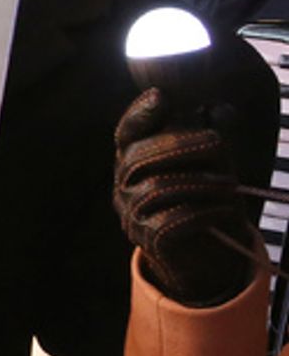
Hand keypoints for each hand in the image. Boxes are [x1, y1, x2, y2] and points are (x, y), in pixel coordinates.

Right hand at [114, 88, 255, 305]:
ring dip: (200, 182)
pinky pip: (171, 221)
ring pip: (158, 188)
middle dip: (179, 145)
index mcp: (134, 162)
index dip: (138, 114)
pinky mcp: (148, 240)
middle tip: (217, 143)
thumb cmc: (204, 204)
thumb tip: (221, 110)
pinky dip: (202, 212)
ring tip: (230, 184)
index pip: (126, 134)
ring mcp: (132, 214)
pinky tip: (223, 210)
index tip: (161, 97)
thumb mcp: (211, 166)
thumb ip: (211, 138)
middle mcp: (124, 186)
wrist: (206, 258)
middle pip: (138, 157)